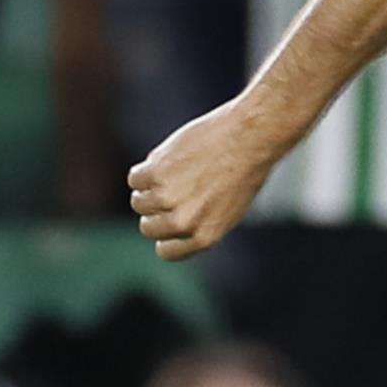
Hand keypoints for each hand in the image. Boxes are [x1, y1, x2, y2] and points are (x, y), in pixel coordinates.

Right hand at [129, 101, 273, 259]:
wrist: (252, 135)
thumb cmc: (246, 168)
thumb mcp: (230, 209)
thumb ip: (202, 223)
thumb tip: (172, 226)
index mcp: (204, 237)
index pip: (166, 251)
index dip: (167, 234)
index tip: (172, 217)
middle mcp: (184, 223)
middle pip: (148, 227)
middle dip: (157, 210)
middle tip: (175, 186)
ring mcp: (167, 198)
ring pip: (138, 202)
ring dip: (150, 187)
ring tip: (175, 170)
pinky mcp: (157, 173)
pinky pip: (135, 178)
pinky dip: (146, 168)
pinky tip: (167, 158)